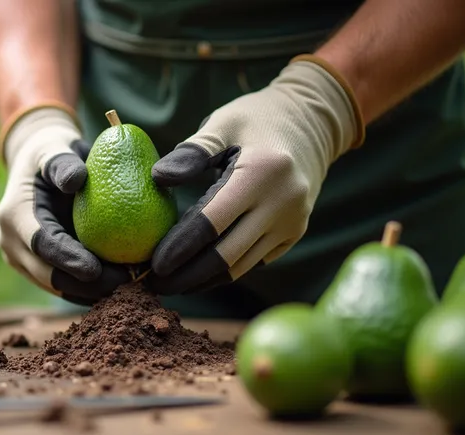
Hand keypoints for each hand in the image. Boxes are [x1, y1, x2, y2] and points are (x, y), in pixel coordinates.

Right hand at [0, 106, 130, 303]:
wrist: (37, 165)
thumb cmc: (52, 152)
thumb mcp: (55, 148)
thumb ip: (62, 162)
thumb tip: (75, 180)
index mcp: (14, 216)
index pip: (41, 244)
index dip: (68, 260)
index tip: (97, 269)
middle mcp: (11, 243)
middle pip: (48, 275)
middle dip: (85, 285)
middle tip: (125, 283)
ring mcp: (21, 259)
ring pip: (57, 287)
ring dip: (91, 291)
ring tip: (129, 286)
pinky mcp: (36, 268)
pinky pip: (64, 287)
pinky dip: (90, 289)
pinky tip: (121, 286)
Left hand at [146, 56, 364, 295]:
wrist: (312, 122)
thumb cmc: (257, 118)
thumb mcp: (224, 122)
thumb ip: (192, 151)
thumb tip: (157, 178)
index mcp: (261, 173)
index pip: (212, 223)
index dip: (180, 248)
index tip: (151, 265)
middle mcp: (282, 203)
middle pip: (226, 255)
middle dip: (187, 276)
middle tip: (152, 285)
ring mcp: (292, 222)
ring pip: (241, 265)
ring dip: (204, 280)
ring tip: (170, 284)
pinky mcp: (294, 232)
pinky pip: (254, 260)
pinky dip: (225, 269)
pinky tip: (197, 273)